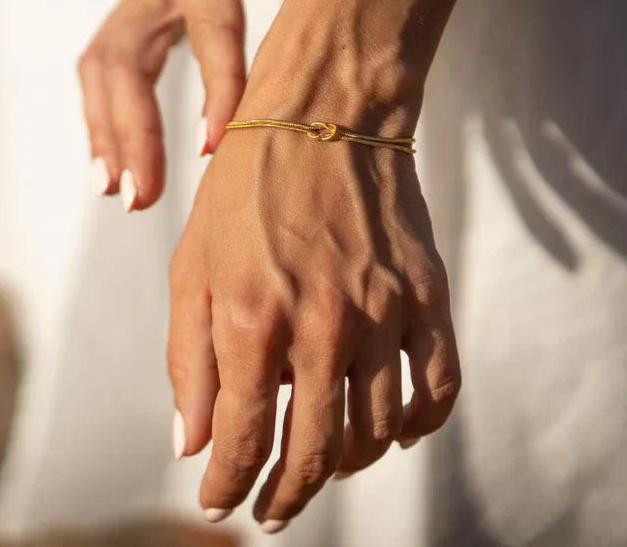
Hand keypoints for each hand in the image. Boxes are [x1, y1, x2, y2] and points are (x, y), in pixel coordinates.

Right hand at [64, 0, 307, 208]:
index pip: (207, 22)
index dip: (216, 84)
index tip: (221, 144)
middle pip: (126, 59)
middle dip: (132, 130)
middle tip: (142, 194)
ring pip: (106, 67)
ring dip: (108, 132)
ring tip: (122, 192)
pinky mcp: (134, 1)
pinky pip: (108, 63)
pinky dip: (105, 112)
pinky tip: (114, 154)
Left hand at [167, 41, 459, 527]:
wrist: (324, 118)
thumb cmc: (246, 189)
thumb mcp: (193, 264)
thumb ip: (189, 358)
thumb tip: (192, 443)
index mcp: (253, 316)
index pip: (245, 439)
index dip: (229, 485)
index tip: (222, 502)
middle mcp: (324, 323)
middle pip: (315, 452)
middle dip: (286, 495)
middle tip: (272, 509)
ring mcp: (384, 310)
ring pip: (376, 432)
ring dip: (346, 465)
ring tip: (323, 463)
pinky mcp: (426, 295)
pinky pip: (437, 388)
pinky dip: (419, 426)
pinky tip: (395, 431)